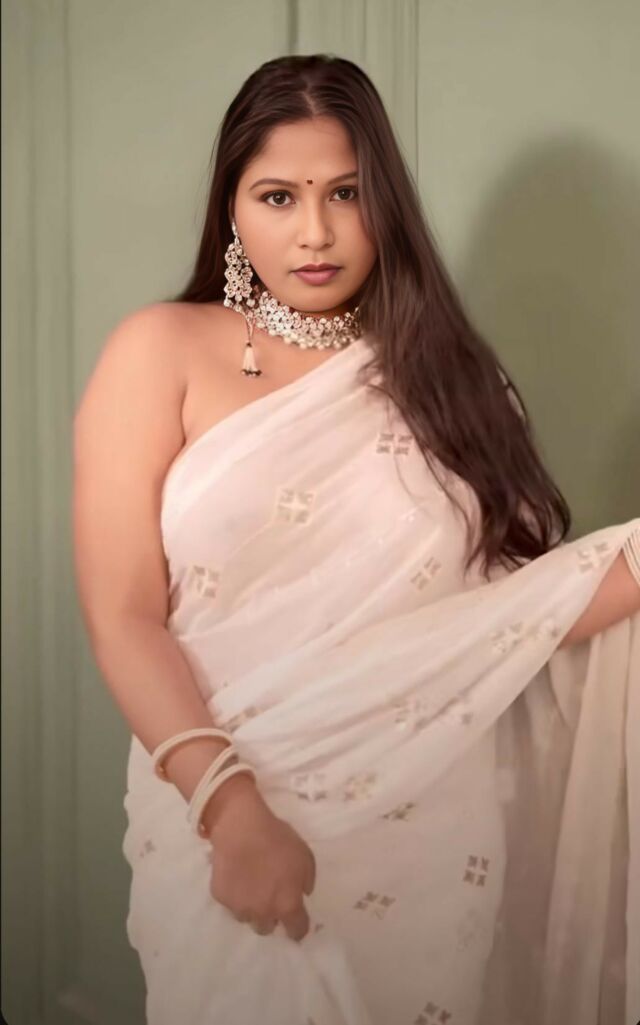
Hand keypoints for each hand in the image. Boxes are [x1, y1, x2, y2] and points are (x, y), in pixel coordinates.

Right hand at [206, 783, 315, 941]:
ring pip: (247, 917)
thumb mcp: (306, 856)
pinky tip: (236, 876)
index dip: (298, 928)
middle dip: (270, 916)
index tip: (295, 922)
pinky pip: (230, 902)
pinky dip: (234, 894)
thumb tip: (302, 893)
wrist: (242, 828)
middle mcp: (263, 913)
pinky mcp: (221, 897)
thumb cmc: (278, 840)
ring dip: (251, 907)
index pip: (296, 931)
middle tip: (269, 897)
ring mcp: (239, 907)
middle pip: (267, 928)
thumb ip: (307, 881)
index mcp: (287, 904)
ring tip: (250, 886)